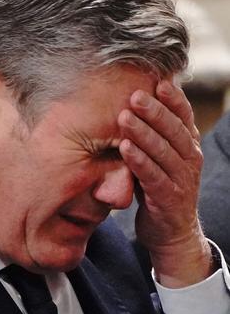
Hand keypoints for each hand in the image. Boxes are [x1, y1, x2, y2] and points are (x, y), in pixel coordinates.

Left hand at [118, 79, 210, 286]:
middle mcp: (190, 159)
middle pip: (174, 130)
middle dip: (155, 111)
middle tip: (135, 94)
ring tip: (124, 117)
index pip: (184, 117)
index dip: (173, 99)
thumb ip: (152, 136)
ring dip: (143, 133)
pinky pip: (153, 176)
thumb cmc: (158, 188)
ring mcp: (181, 180)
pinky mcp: (168, 199)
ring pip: (164, 151)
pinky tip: (125, 148)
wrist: (171, 233)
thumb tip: (131, 104)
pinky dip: (139, 161)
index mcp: (188, 146)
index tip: (158, 80)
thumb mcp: (159, 159)